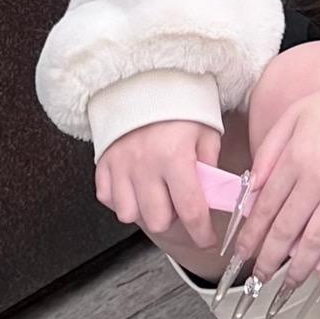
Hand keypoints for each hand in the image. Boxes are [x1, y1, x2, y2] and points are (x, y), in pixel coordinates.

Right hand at [93, 118, 222, 246]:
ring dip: (145, 210)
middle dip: (172, 219)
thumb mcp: (206, 131)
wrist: (145, 79)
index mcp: (175, 157)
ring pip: (129, 214)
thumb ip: (210, 165)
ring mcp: (121, 165)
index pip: (191, 210)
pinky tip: (134, 186)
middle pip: (157, 220)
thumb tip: (215, 194)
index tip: (208, 239)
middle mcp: (145, 165)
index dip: (202, 232)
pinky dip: (120, 198)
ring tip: (155, 194)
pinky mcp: (104, 163)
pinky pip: (107, 198)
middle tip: (179, 205)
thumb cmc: (180, 105)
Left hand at [232, 73, 319, 287]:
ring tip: (287, 287)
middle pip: (285, 228)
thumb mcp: (293, 115)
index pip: (265, 207)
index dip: (251, 235)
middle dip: (268, 259)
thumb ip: (269, 149)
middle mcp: (315, 179)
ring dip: (298, 268)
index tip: (241, 255)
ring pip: (314, 238)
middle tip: (258, 280)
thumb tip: (251, 185)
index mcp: (293, 159)